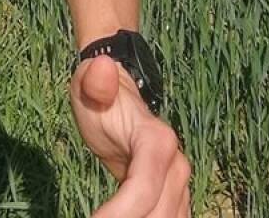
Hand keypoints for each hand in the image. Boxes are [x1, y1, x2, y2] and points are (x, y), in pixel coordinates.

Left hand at [69, 54, 191, 216]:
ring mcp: (180, 186)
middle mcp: (177, 167)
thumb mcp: (88, 84)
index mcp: (157, 142)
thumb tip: (101, 66)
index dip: (119, 214)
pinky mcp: (176, 200)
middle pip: (157, 215)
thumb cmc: (100, 95)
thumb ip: (94, 80)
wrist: (120, 101)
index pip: (142, 191)